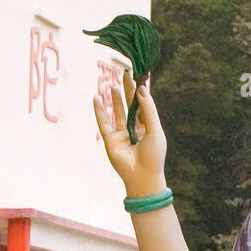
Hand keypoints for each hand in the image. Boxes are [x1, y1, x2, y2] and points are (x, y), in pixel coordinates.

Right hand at [94, 70, 166, 199]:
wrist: (143, 176)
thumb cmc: (153, 155)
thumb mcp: (154, 129)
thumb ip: (148, 109)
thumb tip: (142, 88)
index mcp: (147, 127)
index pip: (143, 105)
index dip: (141, 91)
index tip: (139, 76)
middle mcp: (134, 129)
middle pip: (130, 105)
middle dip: (128, 90)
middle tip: (125, 74)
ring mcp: (122, 134)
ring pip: (117, 112)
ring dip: (115, 99)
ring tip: (113, 85)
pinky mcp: (110, 140)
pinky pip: (103, 122)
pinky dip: (99, 111)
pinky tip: (96, 99)